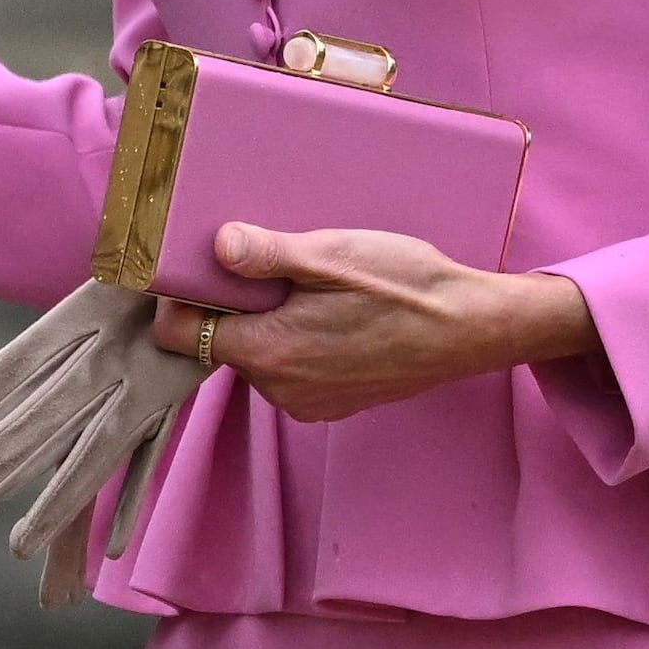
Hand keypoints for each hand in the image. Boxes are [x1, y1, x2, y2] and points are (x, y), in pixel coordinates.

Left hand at [155, 226, 596, 424]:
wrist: (472, 329)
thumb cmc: (406, 287)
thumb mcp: (333, 256)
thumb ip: (267, 255)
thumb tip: (217, 245)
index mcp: (269, 352)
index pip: (179, 336)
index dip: (176, 299)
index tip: (191, 267)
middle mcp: (281, 389)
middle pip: (219, 342)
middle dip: (229, 305)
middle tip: (263, 263)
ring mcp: (309, 402)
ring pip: (257, 355)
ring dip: (267, 321)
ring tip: (307, 283)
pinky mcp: (334, 403)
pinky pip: (291, 369)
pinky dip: (297, 340)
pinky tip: (331, 310)